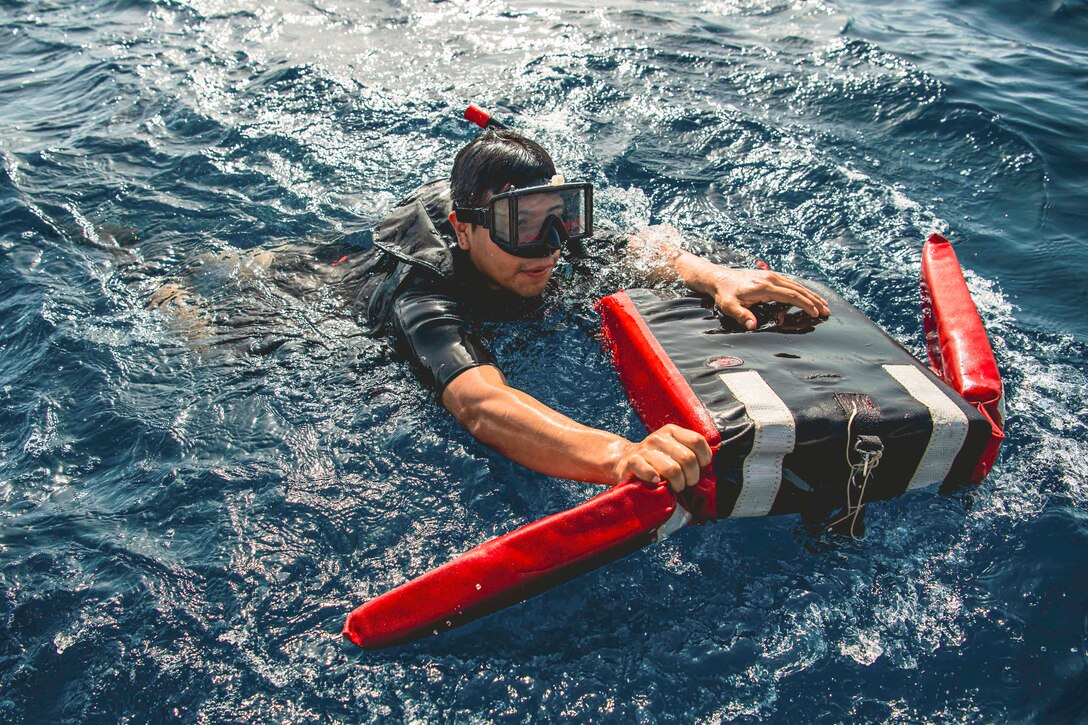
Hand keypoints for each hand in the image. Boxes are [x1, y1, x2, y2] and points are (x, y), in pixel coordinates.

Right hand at [613, 424, 712, 491]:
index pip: (697, 441)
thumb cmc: (657, 461)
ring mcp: (645, 449)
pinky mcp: (632, 461)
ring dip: (678, 484)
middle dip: (692, 477)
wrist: (625, 461)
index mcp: (672, 431)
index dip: (704, 459)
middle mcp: (659, 437)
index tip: (701, 469)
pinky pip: (649, 471)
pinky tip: (657, 482)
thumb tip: (709, 468)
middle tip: (687, 483)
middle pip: (688, 458)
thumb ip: (690, 453)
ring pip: (672, 469)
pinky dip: (656, 480)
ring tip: (675, 487)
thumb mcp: (674, 450)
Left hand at [711, 268, 829, 329]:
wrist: (718, 278)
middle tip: (827, 310)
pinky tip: (808, 295)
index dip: (805, 304)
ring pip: (796, 285)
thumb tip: (753, 326)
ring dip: (811, 294)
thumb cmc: (724, 293)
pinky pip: (790, 283)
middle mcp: (771, 279)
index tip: (816, 313)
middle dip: (814, 300)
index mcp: (764, 287)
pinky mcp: (770, 276)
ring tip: (823, 304)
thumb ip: (742, 315)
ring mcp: (772, 276)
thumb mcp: (729, 306)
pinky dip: (802, 290)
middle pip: (798, 289)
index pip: (791, 295)